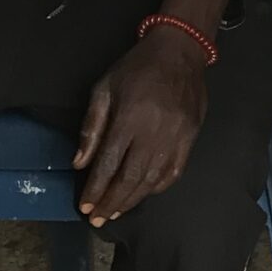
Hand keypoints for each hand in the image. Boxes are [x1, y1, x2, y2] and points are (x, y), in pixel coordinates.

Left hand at [76, 27, 207, 222]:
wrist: (180, 51)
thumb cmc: (136, 68)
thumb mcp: (104, 89)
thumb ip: (91, 126)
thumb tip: (80, 163)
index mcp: (130, 118)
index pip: (109, 164)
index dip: (95, 189)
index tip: (85, 206)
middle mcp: (155, 132)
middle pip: (131, 178)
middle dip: (112, 202)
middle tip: (98, 219)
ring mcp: (177, 136)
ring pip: (153, 179)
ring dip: (133, 200)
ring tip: (116, 212)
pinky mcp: (191, 137)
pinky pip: (174, 171)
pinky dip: (157, 187)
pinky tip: (144, 193)